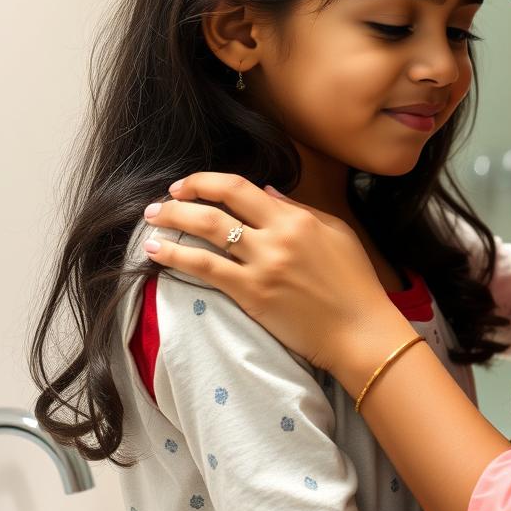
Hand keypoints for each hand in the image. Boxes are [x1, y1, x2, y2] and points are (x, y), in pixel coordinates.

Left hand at [141, 173, 389, 372]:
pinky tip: (156, 253)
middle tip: (160, 203)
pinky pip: (205, 269)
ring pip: (205, 232)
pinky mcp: (251, 294)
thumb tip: (266, 193)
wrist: (359, 329)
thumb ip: (299, 210)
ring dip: (172, 224)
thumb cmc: (354, 283)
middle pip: (217, 205)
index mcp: (297, 218)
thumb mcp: (336, 233)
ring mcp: (262, 265)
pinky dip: (176, 257)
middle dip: (181, 198)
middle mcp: (276, 235)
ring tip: (151, 225)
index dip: (206, 181)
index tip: (186, 185)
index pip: (241, 187)